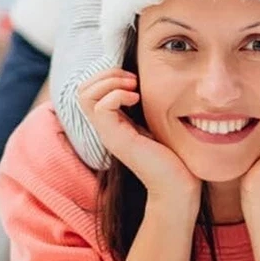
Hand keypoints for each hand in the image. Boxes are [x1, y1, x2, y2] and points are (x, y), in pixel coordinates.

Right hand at [79, 69, 200, 205]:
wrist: (177, 186)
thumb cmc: (173, 156)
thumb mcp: (155, 122)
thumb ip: (145, 106)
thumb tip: (144, 81)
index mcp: (112, 123)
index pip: (88, 90)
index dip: (107, 76)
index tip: (133, 79)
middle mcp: (105, 128)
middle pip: (82, 90)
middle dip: (105, 74)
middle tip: (132, 80)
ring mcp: (108, 134)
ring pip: (85, 95)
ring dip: (109, 82)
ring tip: (133, 87)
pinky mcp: (117, 139)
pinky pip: (102, 107)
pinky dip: (118, 94)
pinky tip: (137, 98)